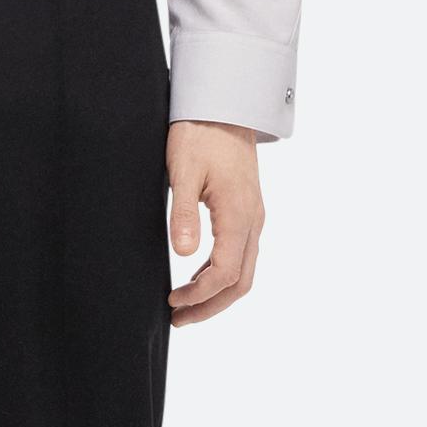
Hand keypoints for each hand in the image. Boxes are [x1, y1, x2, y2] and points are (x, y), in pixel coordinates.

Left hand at [166, 119, 266, 326]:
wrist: (223, 106)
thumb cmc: (199, 135)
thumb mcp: (183, 171)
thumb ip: (183, 214)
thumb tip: (182, 254)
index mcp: (239, 215)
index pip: (224, 273)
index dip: (199, 295)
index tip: (172, 302)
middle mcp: (253, 221)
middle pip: (240, 282)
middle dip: (211, 306)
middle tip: (179, 319)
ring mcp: (254, 217)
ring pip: (244, 271)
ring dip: (217, 294)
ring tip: (184, 306)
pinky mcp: (248, 212)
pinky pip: (241, 255)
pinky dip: (221, 274)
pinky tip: (197, 277)